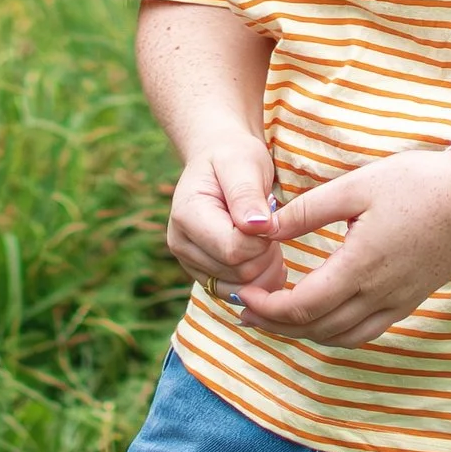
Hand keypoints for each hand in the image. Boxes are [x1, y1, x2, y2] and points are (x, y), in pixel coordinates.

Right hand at [166, 128, 285, 300]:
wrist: (220, 159)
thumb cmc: (233, 156)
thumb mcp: (243, 162)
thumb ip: (247, 193)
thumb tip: (256, 226)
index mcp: (186, 214)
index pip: (233, 250)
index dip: (262, 239)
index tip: (270, 215)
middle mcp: (180, 243)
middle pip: (240, 272)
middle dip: (266, 253)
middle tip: (270, 223)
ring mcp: (189, 262)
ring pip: (242, 288)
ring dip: (265, 268)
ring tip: (266, 237)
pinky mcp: (203, 274)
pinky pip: (237, 294)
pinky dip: (258, 281)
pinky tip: (264, 256)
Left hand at [235, 148, 450, 345]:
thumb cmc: (414, 183)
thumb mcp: (354, 187)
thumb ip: (306, 212)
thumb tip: (262, 228)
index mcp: (359, 267)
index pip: (301, 307)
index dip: (266, 308)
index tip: (241, 296)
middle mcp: (379, 295)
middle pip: (317, 329)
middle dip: (276, 325)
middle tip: (245, 313)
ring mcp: (398, 303)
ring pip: (342, 337)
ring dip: (305, 333)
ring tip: (275, 318)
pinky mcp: (411, 300)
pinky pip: (366, 331)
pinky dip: (336, 332)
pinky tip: (322, 316)